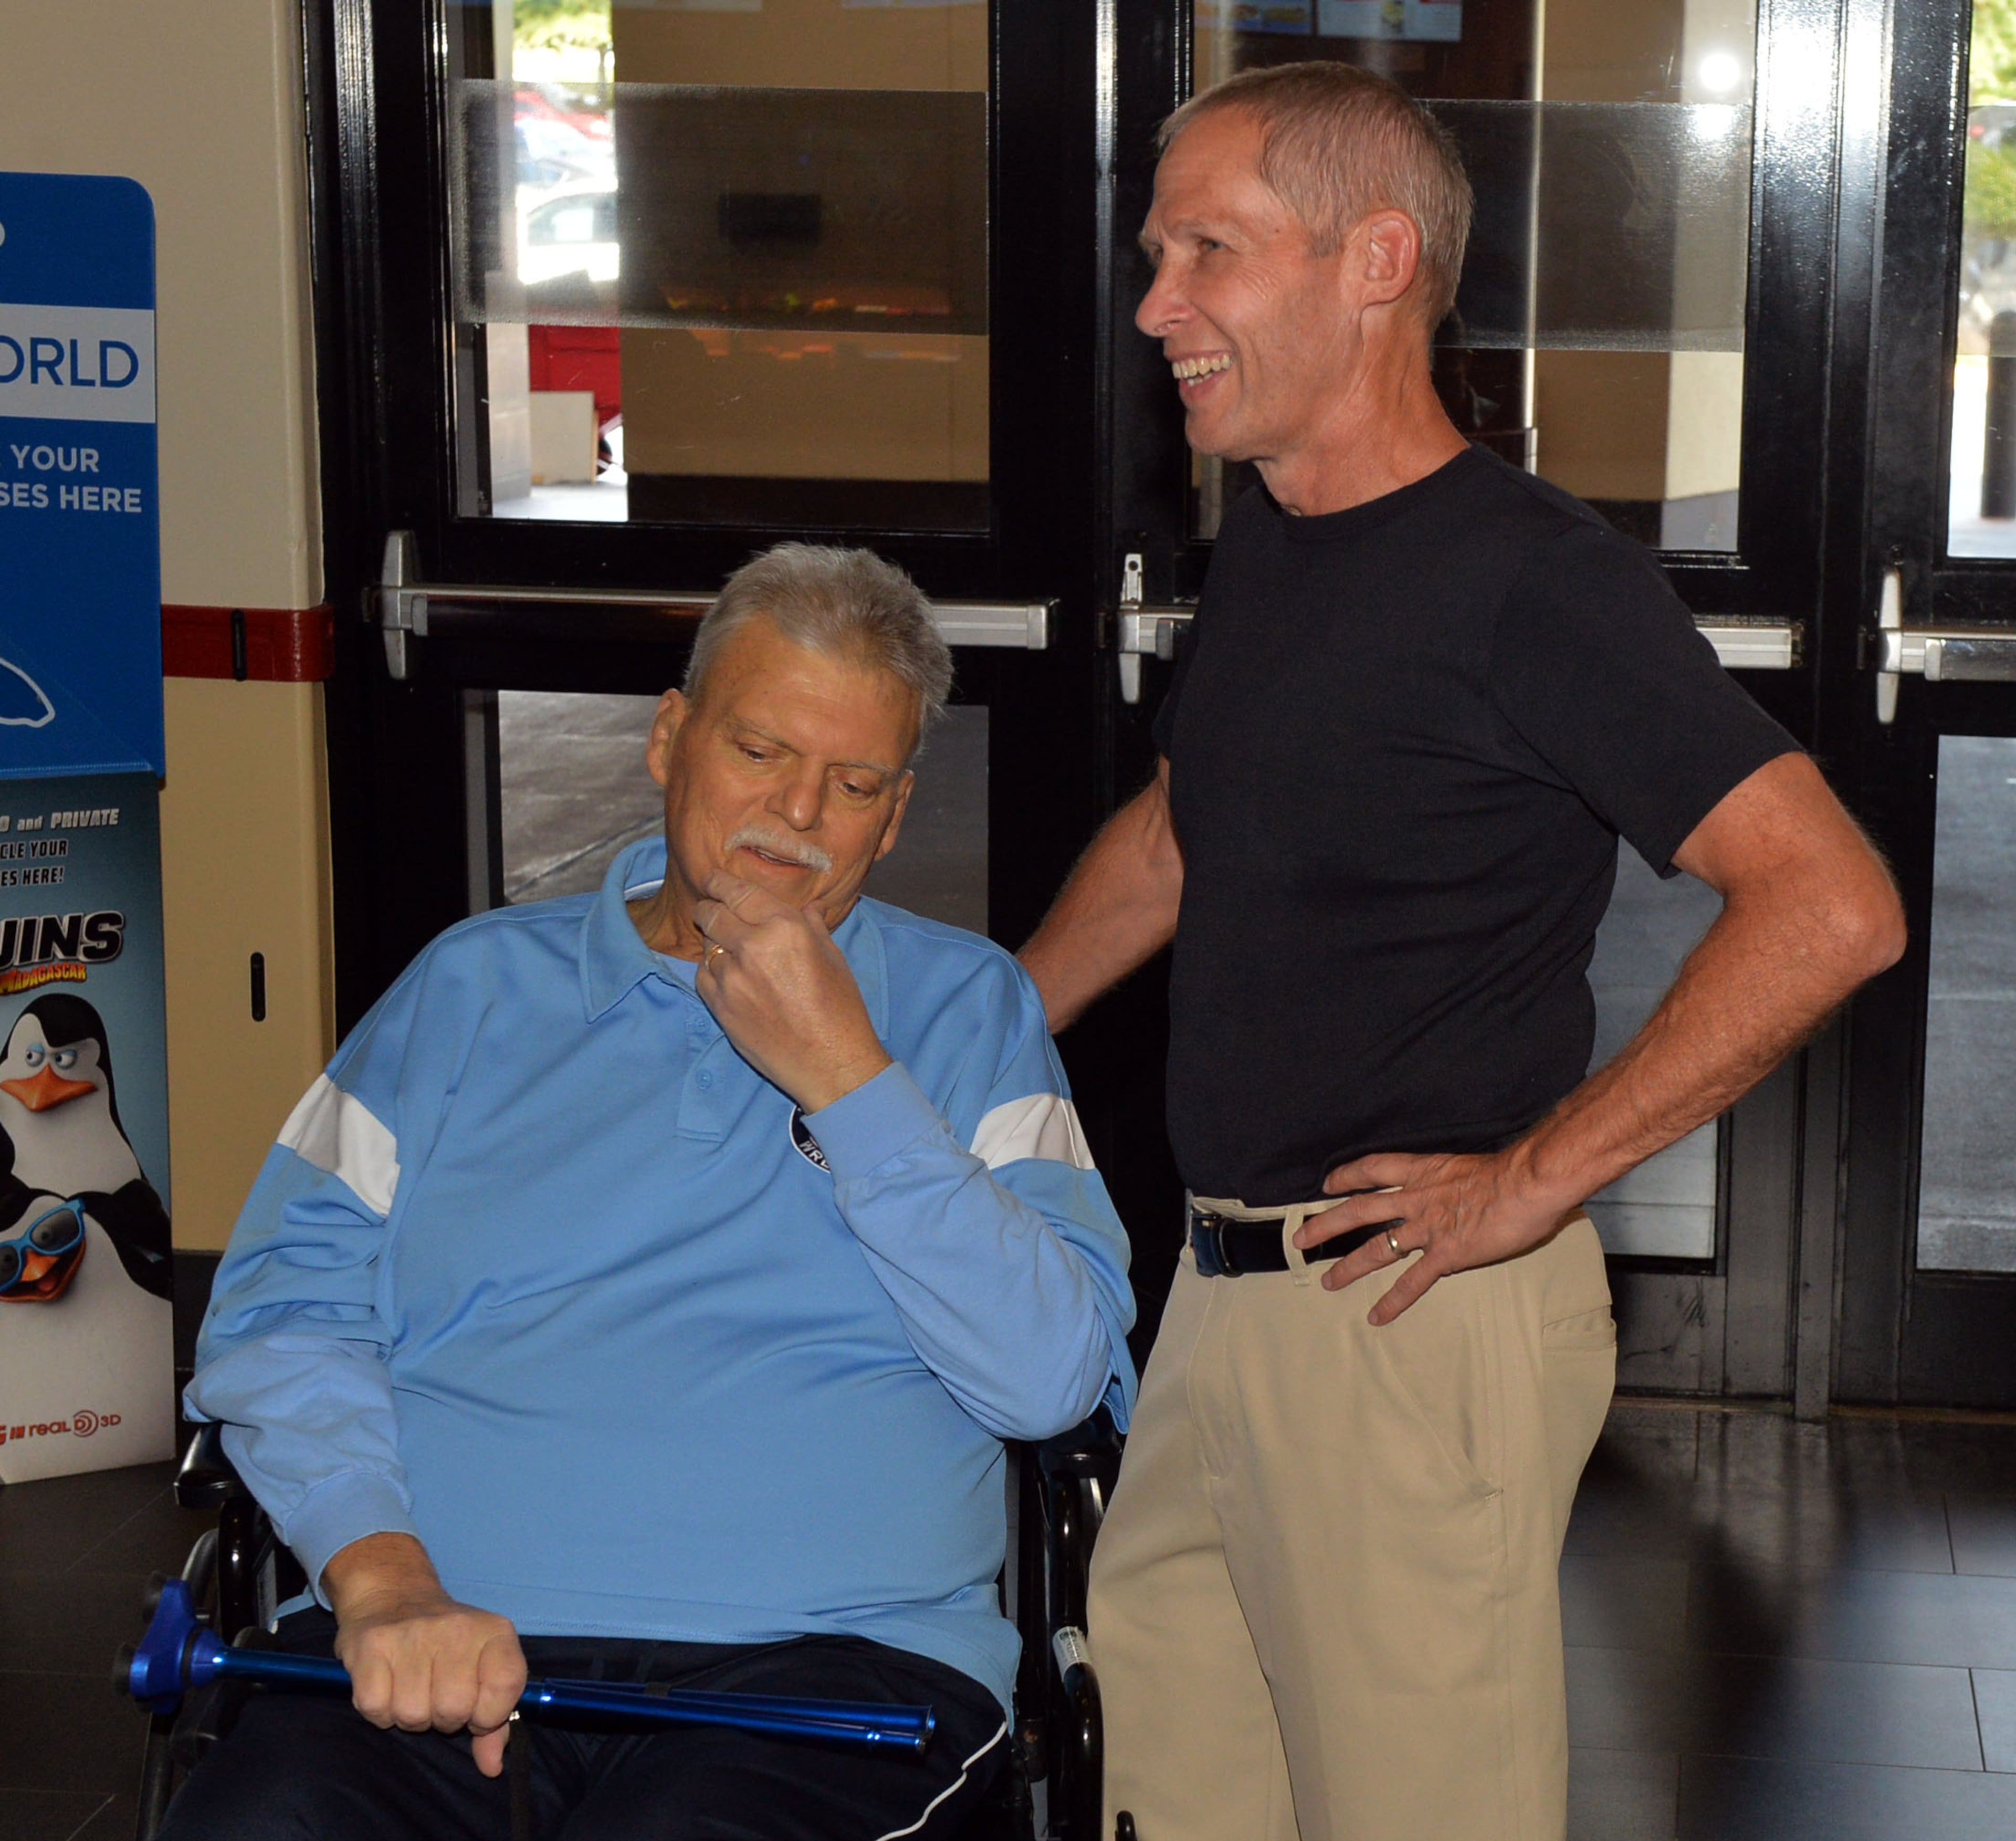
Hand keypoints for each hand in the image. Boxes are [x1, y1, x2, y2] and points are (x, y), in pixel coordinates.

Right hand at [324, 1533, 525, 1777]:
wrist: (394, 1594)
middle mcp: (456, 1628)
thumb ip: (495, 1720)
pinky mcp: (371, 1645)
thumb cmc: (446, 1643)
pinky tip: (386, 1686)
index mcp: (495, 1631)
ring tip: (411, 1688)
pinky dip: (379, 1711)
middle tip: (436, 1695)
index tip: (475, 1708)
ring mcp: (412, 1634)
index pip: (506, 1688)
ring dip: (411, 1715)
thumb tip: (492, 1767)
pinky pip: (376, 1710)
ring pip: (414, 1716)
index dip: (488, 1714)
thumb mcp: (482, 1667)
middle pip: (454, 1710)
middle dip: (444, 1718)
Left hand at [692, 870, 891, 1111]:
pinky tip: (732, 978)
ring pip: (707, 946)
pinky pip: (703, 977)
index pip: (738, 892)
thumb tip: (808, 906)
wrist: (830, 1062)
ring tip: (733, 952)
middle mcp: (753, 946)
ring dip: (716, 943)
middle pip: (711, 914)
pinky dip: (713, 972)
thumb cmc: (840, 1008)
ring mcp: (732, 978)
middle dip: (708, 907)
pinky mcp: (720, 1006)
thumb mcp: (833, 958)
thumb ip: (811, 926)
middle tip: (710, 908)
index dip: (718, 882)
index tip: (711, 877)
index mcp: (785, 927)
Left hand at [1296, 1143, 1578, 1324]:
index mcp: (1424, 1170)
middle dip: (1327, 1225)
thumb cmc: (1514, 1171)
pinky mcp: (1446, 1255)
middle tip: (1301, 1238)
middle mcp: (1417, 1198)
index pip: (1373, 1168)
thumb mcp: (1476, 1166)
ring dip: (1350, 1266)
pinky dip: (1393, 1301)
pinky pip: (1412, 1282)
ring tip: (1327, 1282)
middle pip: (1359, 1210)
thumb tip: (1469, 1189)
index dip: (1347, 1175)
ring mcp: (1428, 1229)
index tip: (1328, 1184)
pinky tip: (1377, 1316)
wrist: (1528, 1184)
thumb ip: (1461, 1180)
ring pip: (1378, 1248)